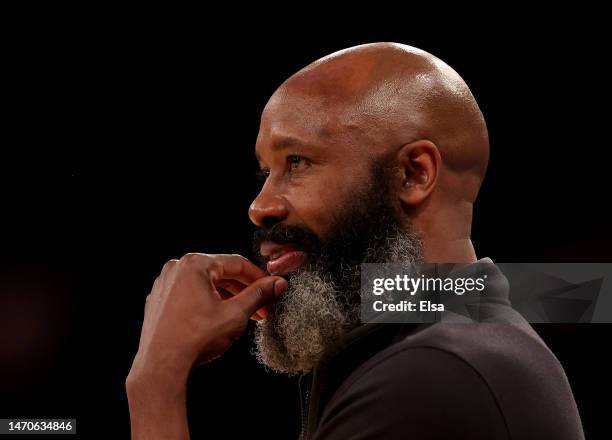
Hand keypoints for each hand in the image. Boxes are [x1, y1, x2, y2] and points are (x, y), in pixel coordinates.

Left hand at [127, 253, 286, 390]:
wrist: (161, 366)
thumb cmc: (196, 338)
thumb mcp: (236, 315)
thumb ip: (259, 295)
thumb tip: (278, 283)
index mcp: (195, 264)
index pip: (237, 263)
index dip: (259, 276)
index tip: (272, 287)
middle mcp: (177, 268)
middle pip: (220, 273)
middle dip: (244, 290)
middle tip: (263, 306)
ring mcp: (164, 284)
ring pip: (205, 284)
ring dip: (227, 297)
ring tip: (245, 315)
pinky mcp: (158, 301)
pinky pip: (189, 295)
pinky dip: (207, 302)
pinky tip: (219, 319)